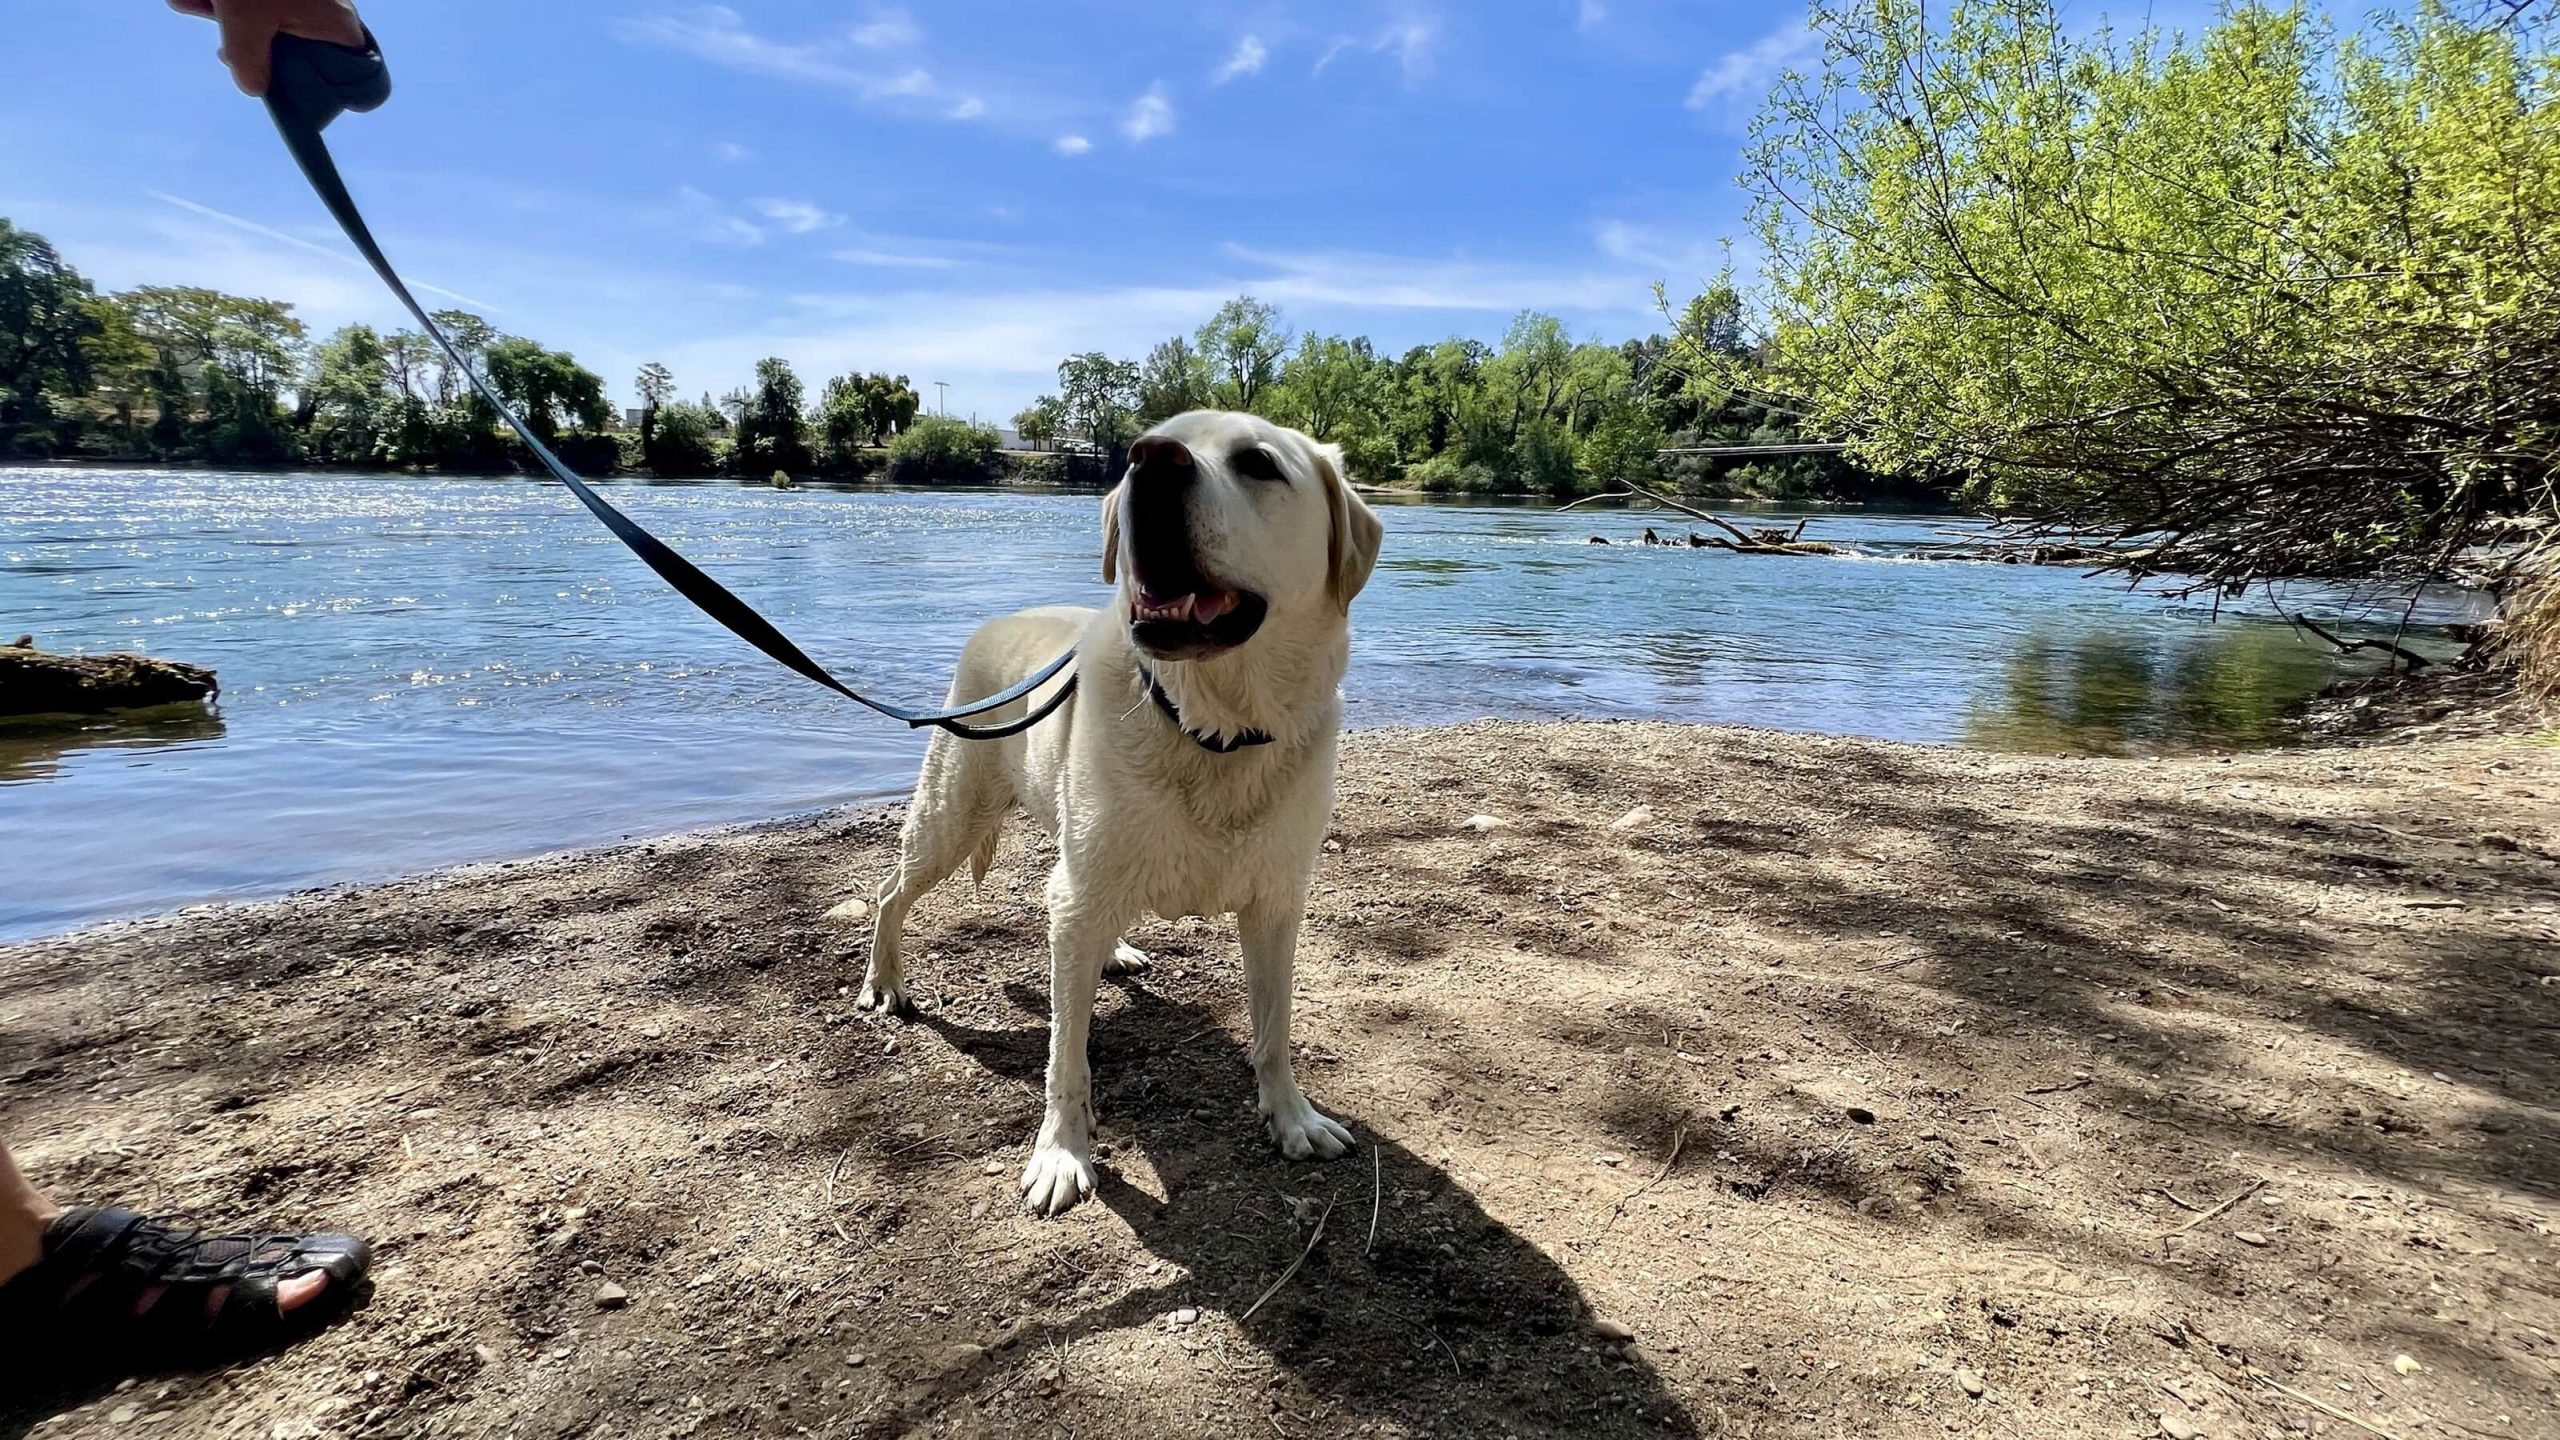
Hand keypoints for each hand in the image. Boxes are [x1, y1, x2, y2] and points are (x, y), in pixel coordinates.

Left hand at [167, 0, 365, 97]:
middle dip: (245, 43)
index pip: (352, 78)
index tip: (277, 87)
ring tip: (193, 0)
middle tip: (220, 45)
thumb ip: (248, 62)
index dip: (317, 90)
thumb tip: (253, 90)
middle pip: (293, 50)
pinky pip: (253, 0)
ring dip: (221, 13)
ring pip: (263, 20)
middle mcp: (328, 11)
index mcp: (337, 27)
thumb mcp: (244, 20)